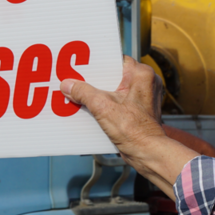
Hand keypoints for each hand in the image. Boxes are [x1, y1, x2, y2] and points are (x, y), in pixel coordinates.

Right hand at [60, 56, 199, 197]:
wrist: (147, 154)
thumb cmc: (135, 131)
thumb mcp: (103, 107)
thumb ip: (84, 93)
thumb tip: (67, 84)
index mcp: (142, 74)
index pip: (115, 60)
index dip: (97, 63)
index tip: (80, 65)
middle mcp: (146, 83)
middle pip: (113, 76)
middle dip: (95, 80)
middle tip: (76, 79)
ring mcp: (143, 97)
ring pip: (114, 89)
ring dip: (98, 93)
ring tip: (80, 93)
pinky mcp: (138, 110)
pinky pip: (117, 101)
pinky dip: (105, 104)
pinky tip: (89, 108)